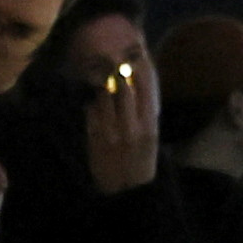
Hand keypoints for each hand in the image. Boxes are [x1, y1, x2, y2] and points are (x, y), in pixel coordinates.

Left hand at [81, 62, 161, 194]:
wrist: (127, 189)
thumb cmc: (142, 159)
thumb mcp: (151, 135)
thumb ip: (145, 110)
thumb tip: (137, 80)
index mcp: (149, 124)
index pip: (145, 86)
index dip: (140, 65)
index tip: (136, 52)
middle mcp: (130, 126)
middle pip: (122, 86)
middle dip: (117, 70)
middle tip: (112, 59)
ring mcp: (111, 131)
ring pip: (103, 96)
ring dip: (103, 87)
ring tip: (104, 83)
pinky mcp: (94, 137)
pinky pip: (91, 110)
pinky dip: (93, 104)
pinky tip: (96, 105)